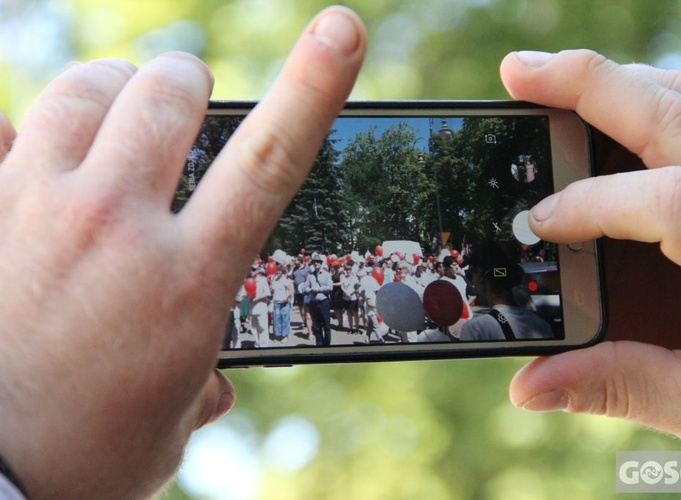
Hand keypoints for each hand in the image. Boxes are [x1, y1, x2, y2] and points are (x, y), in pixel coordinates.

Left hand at [0, 6, 364, 498]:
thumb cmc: (83, 457)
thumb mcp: (170, 421)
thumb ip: (203, 382)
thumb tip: (214, 381)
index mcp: (187, 280)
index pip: (270, 159)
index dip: (315, 86)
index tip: (342, 29)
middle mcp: (113, 229)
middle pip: (165, 95)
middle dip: (185, 79)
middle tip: (187, 91)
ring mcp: (33, 211)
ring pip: (81, 93)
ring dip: (111, 87)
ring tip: (115, 105)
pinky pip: (0, 129)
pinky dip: (20, 129)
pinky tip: (27, 144)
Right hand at [499, 49, 680, 447]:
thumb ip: (622, 386)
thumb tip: (528, 385)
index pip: (668, 199)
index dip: (590, 203)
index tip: (538, 225)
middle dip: (590, 86)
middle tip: (519, 74)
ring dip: (632, 83)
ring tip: (565, 82)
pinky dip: (678, 99)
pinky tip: (638, 108)